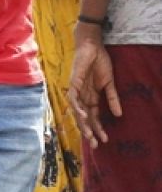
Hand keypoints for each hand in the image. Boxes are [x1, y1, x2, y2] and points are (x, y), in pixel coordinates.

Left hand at [68, 26, 121, 147]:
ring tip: (90, 135)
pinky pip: (73, 97)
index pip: (93, 117)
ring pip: (77, 110)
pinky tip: (83, 116)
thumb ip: (112, 98)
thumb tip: (119, 115)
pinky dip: (77, 107)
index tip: (104, 141)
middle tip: (95, 144)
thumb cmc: (99, 63)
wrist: (93, 47)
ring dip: (83, 123)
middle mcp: (82, 96)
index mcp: (90, 97)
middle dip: (89, 131)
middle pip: (84, 117)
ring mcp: (76, 89)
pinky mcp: (73, 82)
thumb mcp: (109, 83)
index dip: (97, 128)